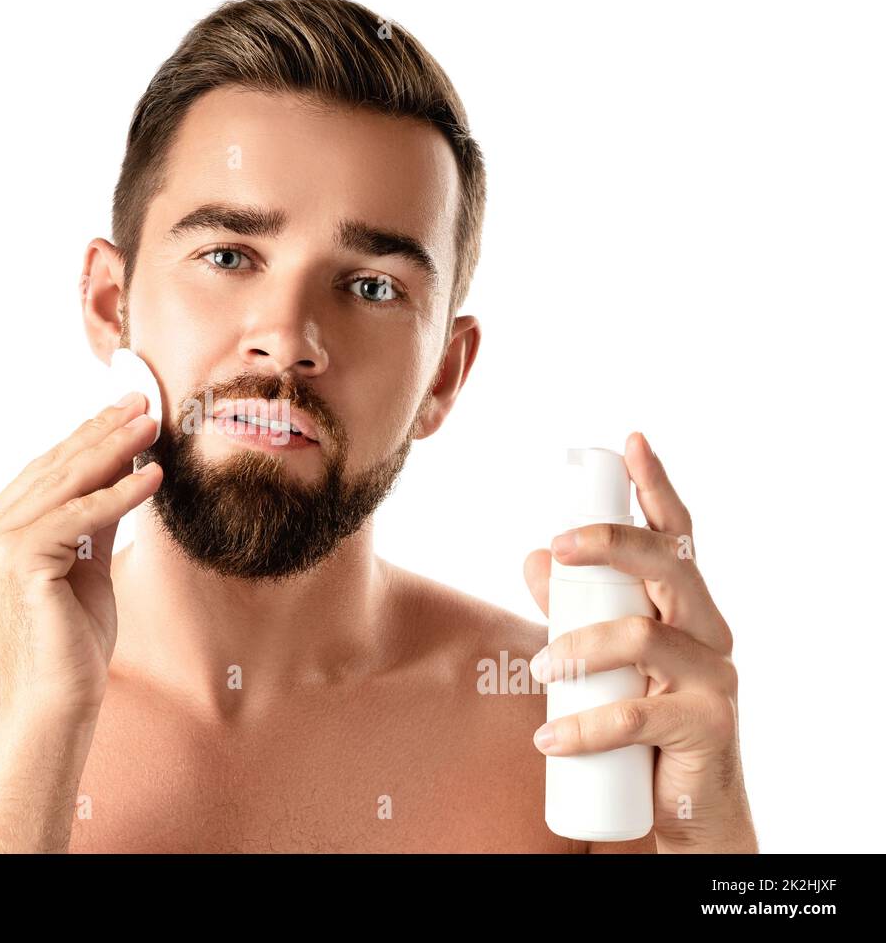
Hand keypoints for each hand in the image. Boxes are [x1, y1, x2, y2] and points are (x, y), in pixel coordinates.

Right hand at [0, 392, 162, 716]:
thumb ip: (95, 515)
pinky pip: (81, 517)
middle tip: (143, 402)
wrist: (56, 701)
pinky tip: (154, 477)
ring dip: (116, 451)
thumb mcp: (86, 561)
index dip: (85, 438)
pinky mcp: (18, 562)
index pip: (42, 473)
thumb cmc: (71, 640)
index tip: (123, 410)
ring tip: (154, 426)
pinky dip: (121, 495)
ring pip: (66, 486)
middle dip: (102, 433)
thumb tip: (124, 463)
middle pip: (53, 471)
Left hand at [522, 432, 756, 851]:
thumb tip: (532, 555)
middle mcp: (707, 629)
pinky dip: (585, 727)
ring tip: (540, 670)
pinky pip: (638, 716)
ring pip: (643, 638)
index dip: (655, 487)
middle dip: (612, 544)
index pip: (675, 535)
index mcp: (684, 604)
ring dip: (580, 649)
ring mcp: (714, 677)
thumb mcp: (601, 656)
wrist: (684, 803)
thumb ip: (570, 607)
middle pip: (667, 566)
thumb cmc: (641, 715)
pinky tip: (550, 739)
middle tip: (557, 547)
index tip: (632, 442)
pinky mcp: (708, 726)